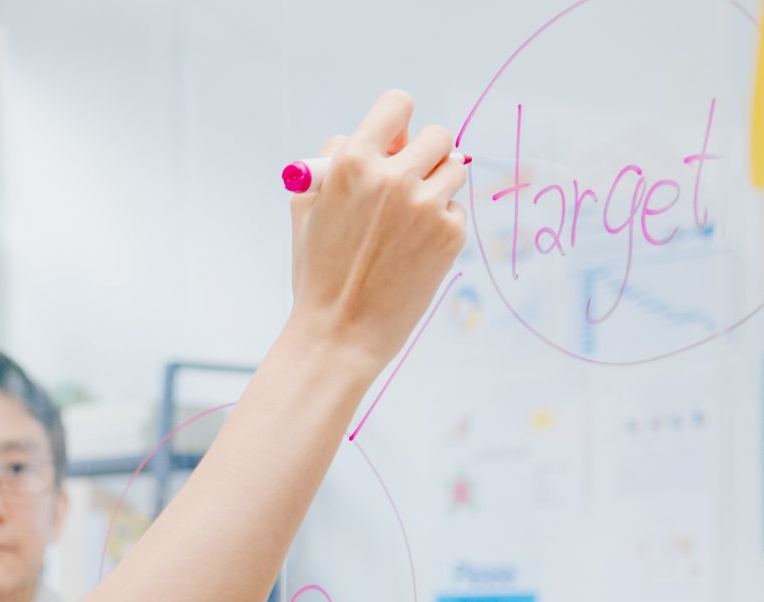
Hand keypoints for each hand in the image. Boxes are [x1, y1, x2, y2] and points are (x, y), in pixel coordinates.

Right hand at [286, 90, 467, 368]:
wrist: (339, 334)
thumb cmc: (319, 274)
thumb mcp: (308, 212)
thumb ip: (333, 166)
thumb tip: (360, 137)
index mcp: (353, 164)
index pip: (397, 105)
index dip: (396, 120)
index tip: (396, 137)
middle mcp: (394, 177)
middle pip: (438, 135)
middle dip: (425, 153)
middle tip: (411, 177)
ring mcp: (427, 206)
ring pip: (454, 169)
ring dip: (437, 185)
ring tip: (409, 218)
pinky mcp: (450, 234)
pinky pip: (454, 209)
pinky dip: (439, 224)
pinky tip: (412, 251)